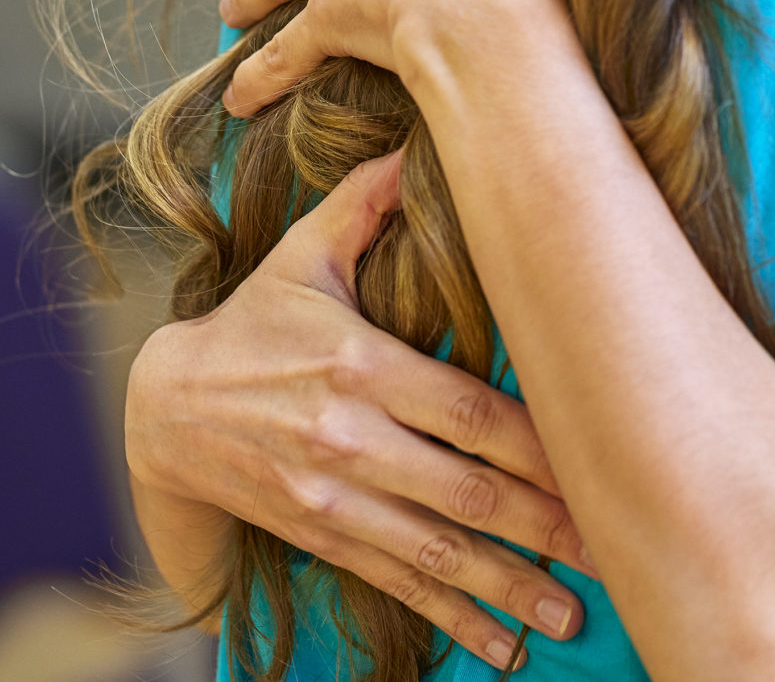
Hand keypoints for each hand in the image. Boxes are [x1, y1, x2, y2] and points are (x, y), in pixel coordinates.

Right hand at [125, 151, 594, 667]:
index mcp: (362, 366)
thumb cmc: (251, 324)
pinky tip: (503, 645)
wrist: (159, 409)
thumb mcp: (301, 256)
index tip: (602, 464)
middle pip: (467, 493)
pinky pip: (396, 585)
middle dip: (544, 528)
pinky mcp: (321, 537)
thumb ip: (365, 205)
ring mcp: (334, 498)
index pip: (470, 414)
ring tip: (572, 614)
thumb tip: (415, 144)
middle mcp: (351, 440)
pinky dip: (451, 620)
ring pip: (436, 552)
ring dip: (507, 588)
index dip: (540, 447)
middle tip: (614, 553)